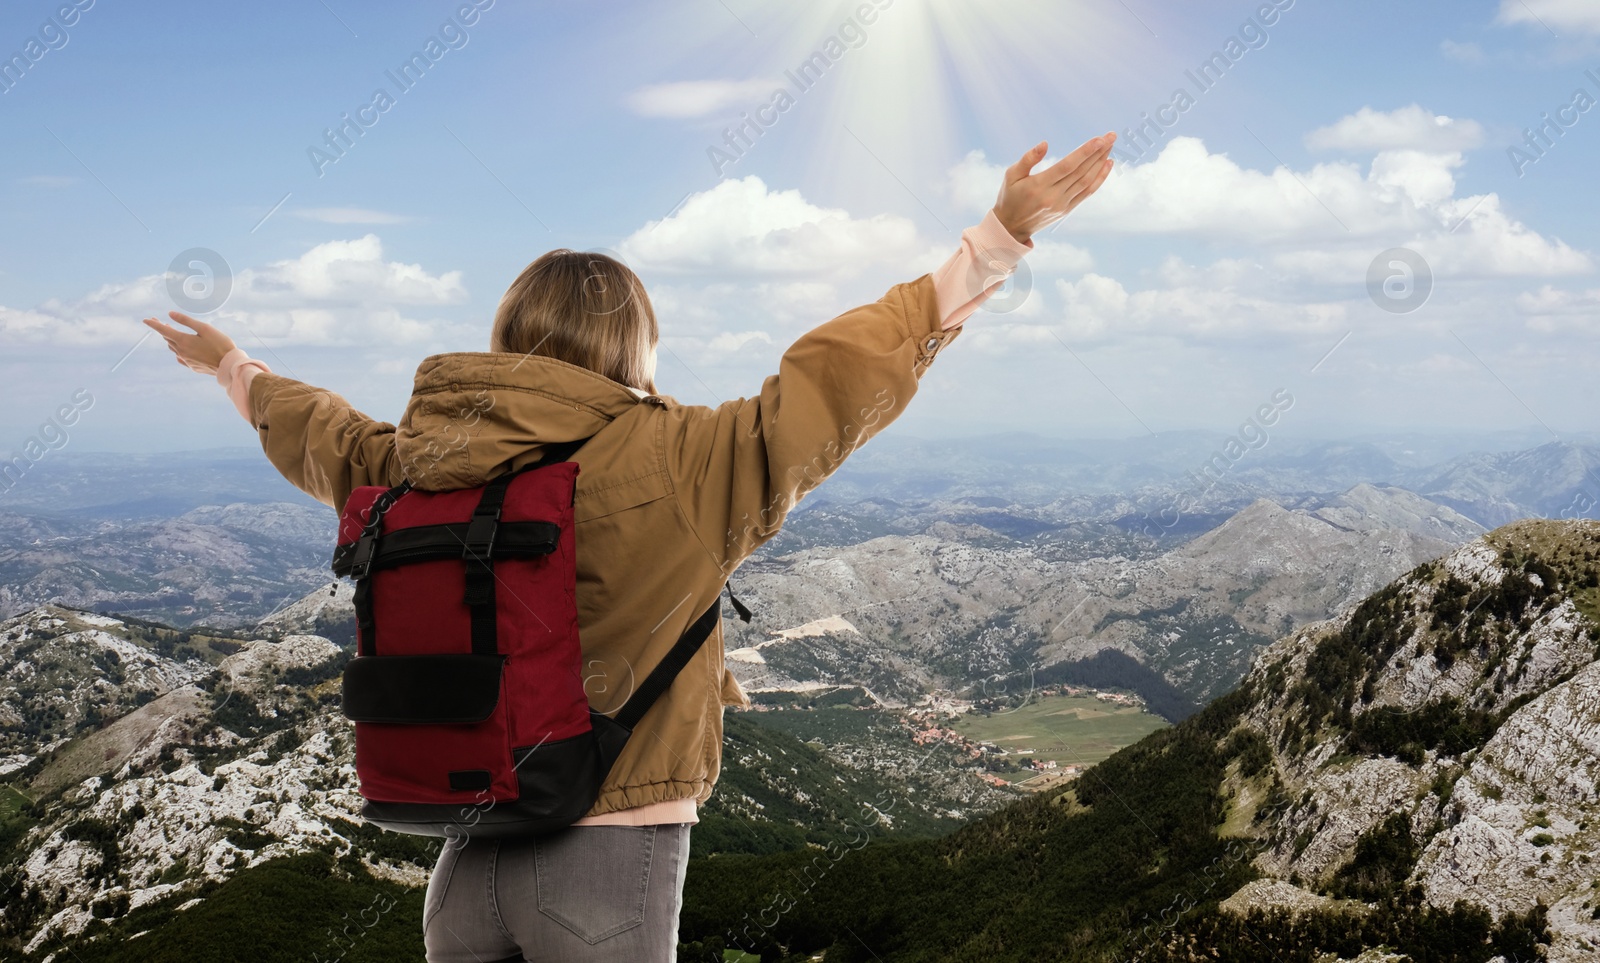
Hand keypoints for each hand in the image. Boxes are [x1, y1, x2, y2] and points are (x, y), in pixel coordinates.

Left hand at [142, 311, 236, 376]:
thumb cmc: (220, 343)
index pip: (163, 330)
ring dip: (171, 340)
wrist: (229, 365)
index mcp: (183, 340)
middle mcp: (181, 351)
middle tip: (160, 322)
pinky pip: (180, 357)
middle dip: (163, 330)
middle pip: (167, 339)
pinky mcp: (192, 367)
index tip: (145, 319)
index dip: (153, 324)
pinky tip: (181, 350)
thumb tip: (170, 314)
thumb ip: (186, 321)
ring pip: (173, 348)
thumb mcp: (204, 328)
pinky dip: (178, 351)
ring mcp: (186, 360)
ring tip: (172, 333)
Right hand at [992, 132, 1116, 244]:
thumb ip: (1028, 159)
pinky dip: (1099, 178)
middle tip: (1111, 136)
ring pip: (1087, 181)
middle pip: (1081, 172)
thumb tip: (1045, 144)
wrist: (1011, 227)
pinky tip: (1107, 164)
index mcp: (1038, 186)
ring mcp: (1062, 204)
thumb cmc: (1009, 197)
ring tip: (1110, 146)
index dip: (1085, 152)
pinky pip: (1087, 192)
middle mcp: (1053, 196)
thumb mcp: (1011, 175)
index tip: (1100, 139)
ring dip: (1101, 163)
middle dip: (1098, 152)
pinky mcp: (1067, 210)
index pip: (1067, 166)